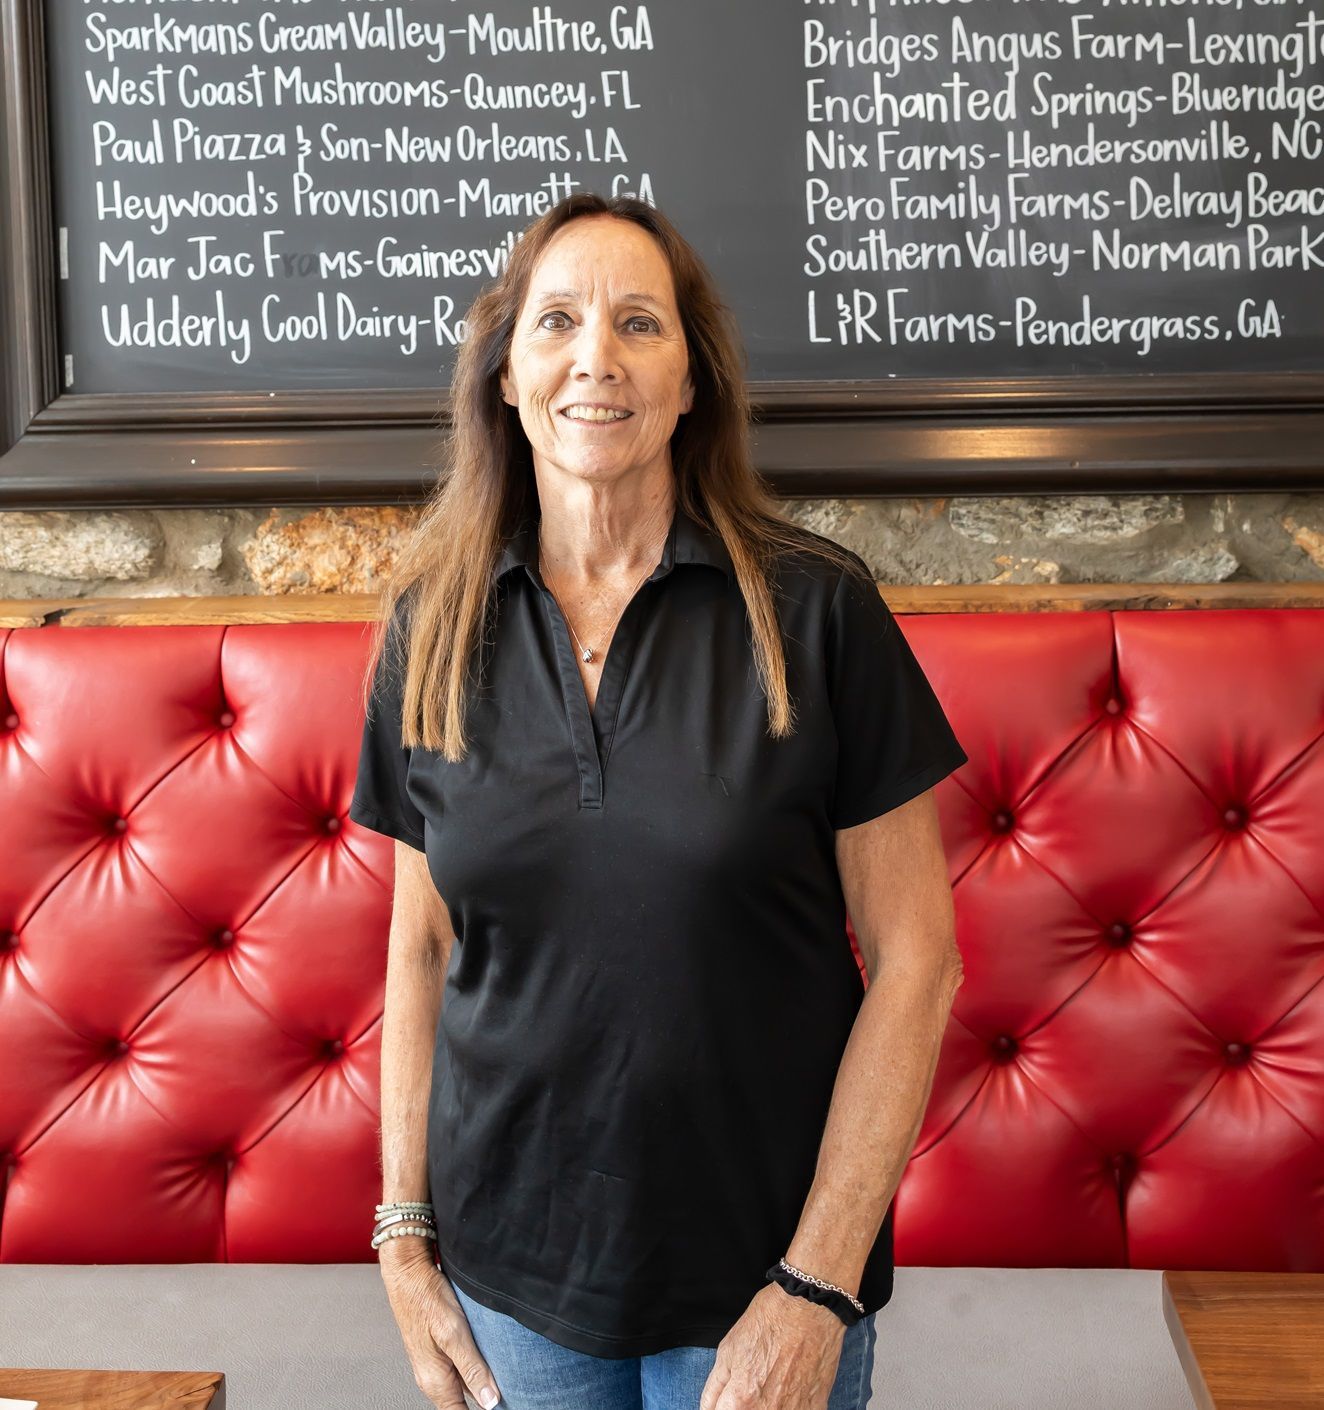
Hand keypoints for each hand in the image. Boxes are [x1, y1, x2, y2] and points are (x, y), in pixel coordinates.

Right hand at [379, 1244, 500, 1409]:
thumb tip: (490, 1401)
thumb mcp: (453, 1333)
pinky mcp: (439, 1350)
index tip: (502, 1404)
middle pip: (464, 1403)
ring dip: (482, 1383)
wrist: (408, 1273)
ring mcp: (435, 1364)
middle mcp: (433, 1377)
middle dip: (486, 1399)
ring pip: (463, 1386)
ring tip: (504, 1376)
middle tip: (510, 1392)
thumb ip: (472, 1368)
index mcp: (435, 1381)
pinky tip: (490, 1358)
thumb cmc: (426, 1298)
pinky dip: (476, 1368)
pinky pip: (460, 1369)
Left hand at [699, 1281, 847, 1409]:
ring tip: (773, 1382)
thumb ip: (715, 1388)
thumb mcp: (728, 1349)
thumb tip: (709, 1409)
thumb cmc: (770, 1320)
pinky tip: (790, 1385)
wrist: (809, 1307)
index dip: (723, 1407)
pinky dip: (791, 1405)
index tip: (729, 1397)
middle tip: (752, 1382)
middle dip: (744, 1405)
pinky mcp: (816, 1408)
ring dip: (767, 1406)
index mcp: (741, 1401)